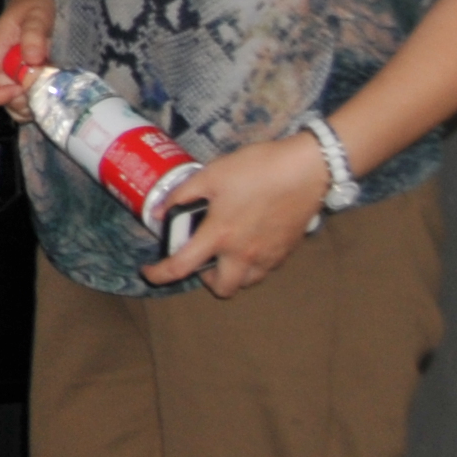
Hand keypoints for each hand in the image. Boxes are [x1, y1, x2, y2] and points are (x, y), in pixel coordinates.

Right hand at [0, 0, 55, 108]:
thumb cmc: (34, 4)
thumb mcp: (37, 13)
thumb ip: (34, 33)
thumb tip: (33, 59)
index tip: (20, 87)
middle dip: (19, 102)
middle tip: (42, 88)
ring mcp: (5, 75)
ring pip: (8, 104)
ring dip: (28, 104)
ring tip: (47, 88)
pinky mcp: (16, 78)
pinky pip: (19, 100)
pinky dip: (33, 102)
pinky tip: (46, 87)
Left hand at [143, 133, 331, 296]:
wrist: (307, 170)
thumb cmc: (257, 169)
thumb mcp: (211, 174)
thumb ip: (182, 194)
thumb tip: (161, 212)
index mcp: (220, 235)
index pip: (182, 267)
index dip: (160, 275)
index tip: (150, 272)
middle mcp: (244, 254)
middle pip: (223, 288)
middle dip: (207, 280)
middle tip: (201, 258)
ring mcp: (269, 256)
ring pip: (246, 281)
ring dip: (231, 273)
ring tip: (226, 249)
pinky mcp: (286, 251)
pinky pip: (264, 268)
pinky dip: (252, 262)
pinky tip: (249, 239)